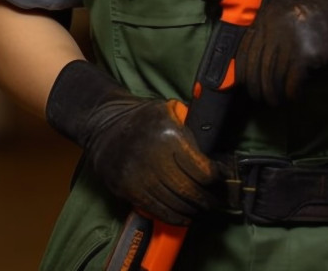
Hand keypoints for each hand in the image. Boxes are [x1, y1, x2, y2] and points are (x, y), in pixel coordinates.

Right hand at [45, 61, 222, 224]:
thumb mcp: (170, 109)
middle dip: (208, 199)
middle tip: (217, 200)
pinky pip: (156, 210)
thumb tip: (212, 148)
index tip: (223, 179)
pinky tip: (186, 216)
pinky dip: (175, 217)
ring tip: (204, 208)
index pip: (201, 169)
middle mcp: (155, 160)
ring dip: (193, 210)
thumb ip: (190, 126)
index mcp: (169, 137)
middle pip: (189, 190)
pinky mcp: (128, 191)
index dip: (216, 178)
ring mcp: (140, 178)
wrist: (105, 126)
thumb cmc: (144, 117)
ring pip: (174, 204)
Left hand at [234, 0, 327, 105]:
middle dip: (259, 88)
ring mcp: (293, 35)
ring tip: (281, 100)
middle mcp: (277, 20)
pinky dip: (293, 93)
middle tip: (267, 100)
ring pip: (272, 78)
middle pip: (255, 66)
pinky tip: (297, 95)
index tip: (249, 86)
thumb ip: (274, 33)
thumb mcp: (296, 17)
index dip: (244, 72)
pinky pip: (292, 83)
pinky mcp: (310, 51)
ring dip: (275, 95)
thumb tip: (251, 69)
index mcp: (271, 10)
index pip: (244, 48)